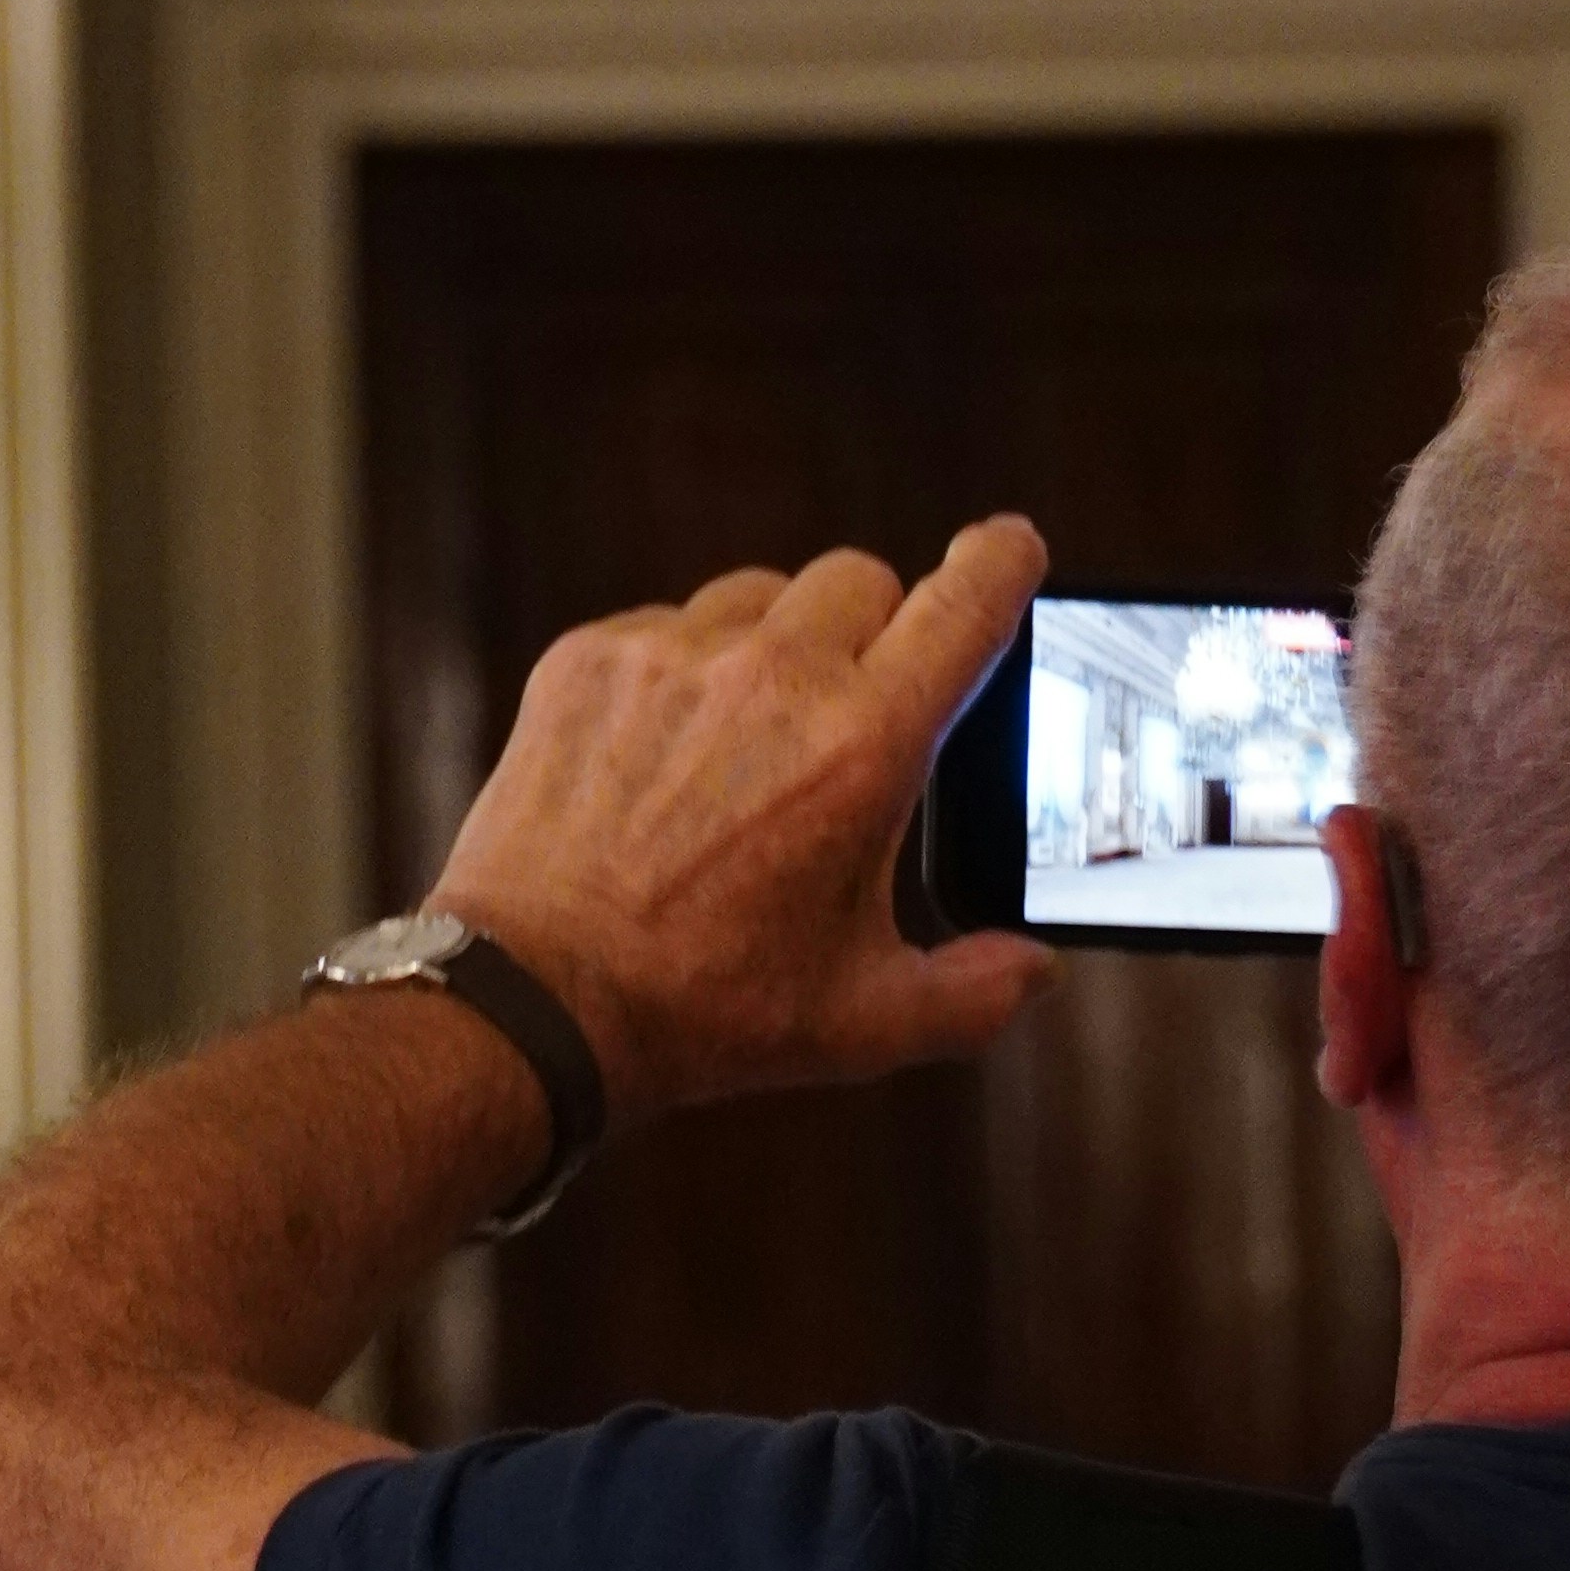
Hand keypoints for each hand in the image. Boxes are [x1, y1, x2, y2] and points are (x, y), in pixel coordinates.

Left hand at [432, 516, 1052, 1128]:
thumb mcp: (864, 1022)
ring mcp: (671, 657)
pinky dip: (686, 669)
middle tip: (854, 714)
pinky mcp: (590, 657)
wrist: (532, 1000)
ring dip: (779, 645)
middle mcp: (773, 678)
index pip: (963, 605)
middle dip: (878, 632)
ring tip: (752, 742)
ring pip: (763, 595)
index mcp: (863, 747)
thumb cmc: (702, 1012)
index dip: (1002, 562)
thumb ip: (974, 993)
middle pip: (863, 580)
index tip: (1013, 548)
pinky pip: (669, 623)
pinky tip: (668, 755)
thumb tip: (1036, 968)